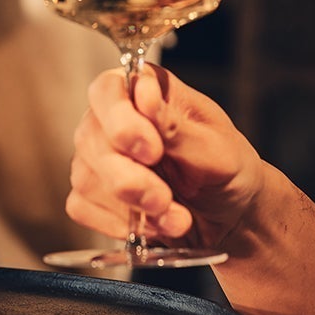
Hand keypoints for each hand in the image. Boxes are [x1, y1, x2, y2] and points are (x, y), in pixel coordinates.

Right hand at [67, 66, 266, 248]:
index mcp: (149, 90)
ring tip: (175, 217)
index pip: (109, 89)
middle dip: (130, 178)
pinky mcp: (93, 192)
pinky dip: (119, 224)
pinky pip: (83, 206)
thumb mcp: (217, 148)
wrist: (232, 217)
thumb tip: (145, 96)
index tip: (154, 151)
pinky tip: (152, 225)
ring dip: (132, 207)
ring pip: (87, 177)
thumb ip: (176, 127)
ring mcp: (100, 155)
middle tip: (163, 198)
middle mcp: (117, 117)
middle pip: (91, 138)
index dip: (122, 119)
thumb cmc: (229, 170)